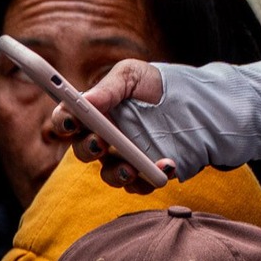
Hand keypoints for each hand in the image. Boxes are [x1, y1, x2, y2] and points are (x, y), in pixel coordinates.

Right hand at [48, 58, 176, 192]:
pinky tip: (165, 165)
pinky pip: (138, 185)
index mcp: (93, 113)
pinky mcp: (142, 174)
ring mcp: (121, 159)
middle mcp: (102, 139)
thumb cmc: (156, 85)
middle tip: (101, 143)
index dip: (64, 121)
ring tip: (132, 169)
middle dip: (88, 149)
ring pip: (108, 174)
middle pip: (83, 150)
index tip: (72, 121)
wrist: (196, 103)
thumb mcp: (133, 75)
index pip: (67, 119)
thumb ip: (109, 86)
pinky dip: (148, 180)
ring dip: (116, 173)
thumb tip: (85, 101)